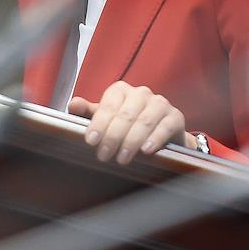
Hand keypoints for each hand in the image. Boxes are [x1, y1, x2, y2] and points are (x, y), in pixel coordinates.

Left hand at [68, 81, 197, 164]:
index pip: (109, 105)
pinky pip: (165, 127)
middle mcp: (141, 93)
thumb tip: (73, 104)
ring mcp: (160, 104)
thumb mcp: (105, 119)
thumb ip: (88, 113)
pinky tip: (146, 151)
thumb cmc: (126, 125)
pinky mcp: (175, 117)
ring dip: (132, 141)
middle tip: (104, 156)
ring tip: (122, 159)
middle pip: (126, 114)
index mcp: (121, 91)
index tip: (91, 141)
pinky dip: (156, 139)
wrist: (159, 133)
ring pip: (145, 121)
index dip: (99, 123)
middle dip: (113, 137)